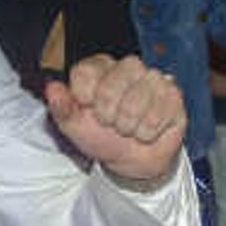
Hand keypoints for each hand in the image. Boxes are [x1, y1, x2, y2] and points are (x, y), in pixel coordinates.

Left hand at [48, 51, 184, 186]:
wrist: (131, 160)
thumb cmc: (101, 136)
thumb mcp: (73, 126)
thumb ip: (62, 107)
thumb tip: (52, 88)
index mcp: (99, 67)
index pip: (85, 72)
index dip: (84, 99)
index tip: (89, 112)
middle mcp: (127, 66)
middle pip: (111, 86)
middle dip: (108, 117)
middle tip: (112, 124)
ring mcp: (153, 77)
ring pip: (136, 101)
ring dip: (129, 127)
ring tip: (129, 129)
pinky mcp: (173, 94)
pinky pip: (158, 113)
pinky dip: (148, 131)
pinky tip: (146, 131)